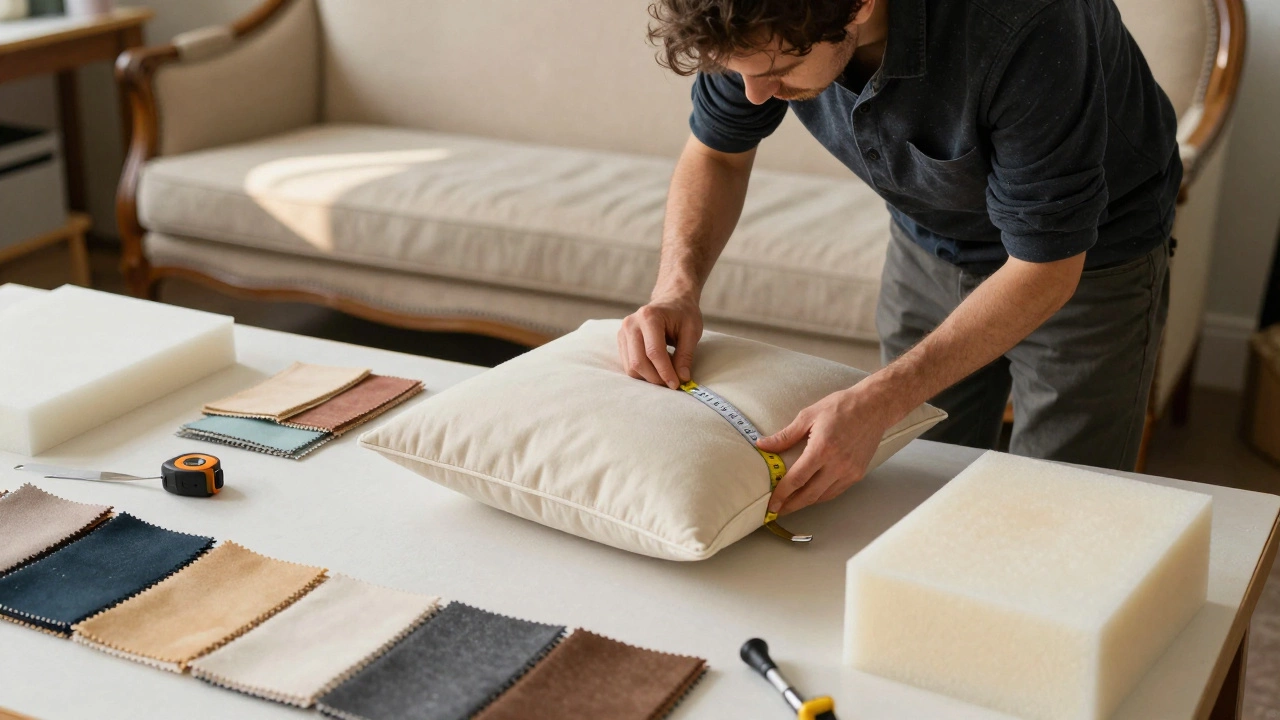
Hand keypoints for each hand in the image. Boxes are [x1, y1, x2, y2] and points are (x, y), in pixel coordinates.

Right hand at [617, 295, 703, 388]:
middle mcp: (631, 324)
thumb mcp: (691, 331)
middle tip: (672, 383)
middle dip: (656, 378)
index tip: (676, 384)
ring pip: (631, 367)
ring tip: (666, 372)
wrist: (671, 300)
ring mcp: (623, 332)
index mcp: (649, 317)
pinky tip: (657, 366)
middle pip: (638, 362)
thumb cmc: (683, 314)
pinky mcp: (621, 340)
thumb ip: (686, 355)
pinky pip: (628, 364)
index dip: (665, 372)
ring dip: (649, 377)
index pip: (654, 352)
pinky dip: (643, 372)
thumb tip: (682, 378)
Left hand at [756, 386, 894, 514]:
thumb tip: (762, 445)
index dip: (781, 494)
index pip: (797, 479)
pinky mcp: (858, 474)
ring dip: (805, 503)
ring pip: (823, 497)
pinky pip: (836, 491)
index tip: (770, 504)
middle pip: (809, 495)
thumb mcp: (808, 416)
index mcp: (822, 449)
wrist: (874, 407)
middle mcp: (837, 464)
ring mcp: (850, 471)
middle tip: (776, 511)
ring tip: (790, 505)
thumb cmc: (841, 407)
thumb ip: (785, 435)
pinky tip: (810, 495)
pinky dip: (821, 496)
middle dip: (791, 506)